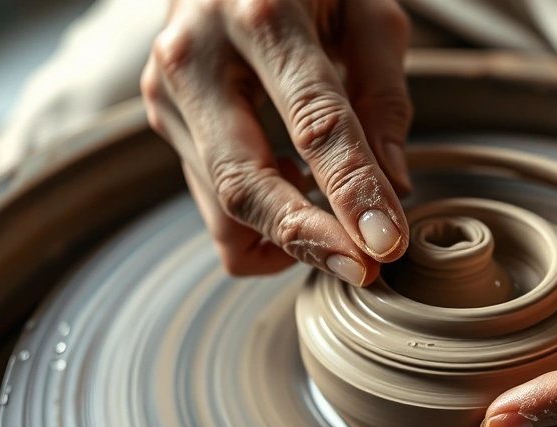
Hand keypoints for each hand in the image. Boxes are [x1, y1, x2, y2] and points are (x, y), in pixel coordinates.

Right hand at [141, 0, 411, 281]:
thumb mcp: (367, 10)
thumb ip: (384, 94)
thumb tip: (393, 187)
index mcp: (261, 14)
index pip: (314, 123)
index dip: (351, 192)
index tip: (386, 244)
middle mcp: (197, 56)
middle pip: (244, 183)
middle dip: (307, 240)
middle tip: (366, 270)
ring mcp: (168, 93)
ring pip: (223, 209)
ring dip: (288, 235)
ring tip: (340, 218)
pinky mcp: (163, 121)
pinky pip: (213, 203)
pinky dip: (259, 219)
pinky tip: (294, 185)